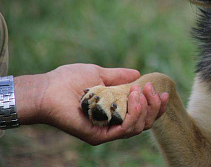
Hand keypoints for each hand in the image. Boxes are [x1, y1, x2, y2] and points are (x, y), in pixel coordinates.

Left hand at [16, 64, 167, 144]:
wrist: (48, 89)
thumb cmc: (69, 80)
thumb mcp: (100, 73)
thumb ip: (119, 77)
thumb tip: (137, 74)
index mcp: (116, 111)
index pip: (143, 115)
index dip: (157, 106)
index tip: (162, 92)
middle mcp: (113, 124)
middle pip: (146, 123)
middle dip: (154, 106)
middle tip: (149, 88)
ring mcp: (107, 131)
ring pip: (139, 128)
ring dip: (144, 107)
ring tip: (137, 91)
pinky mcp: (99, 136)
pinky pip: (125, 130)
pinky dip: (134, 114)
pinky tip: (132, 97)